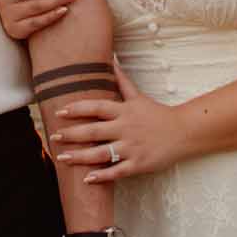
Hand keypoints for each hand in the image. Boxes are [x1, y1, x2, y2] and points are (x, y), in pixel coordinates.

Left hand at [53, 67, 185, 183]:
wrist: (183, 132)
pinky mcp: (139, 164)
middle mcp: (126, 128)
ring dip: (81, 156)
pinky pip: (117, 171)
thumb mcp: (138, 96)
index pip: (97, 107)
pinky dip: (102, 175)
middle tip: (53, 137)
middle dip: (72, 134)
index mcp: (124, 111)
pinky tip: (87, 178)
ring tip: (62, 158)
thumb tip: (112, 58)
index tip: (59, 111)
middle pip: (94, 131)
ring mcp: (132, 147)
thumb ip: (122, 81)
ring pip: (102, 153)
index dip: (77, 109)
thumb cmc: (157, 113)